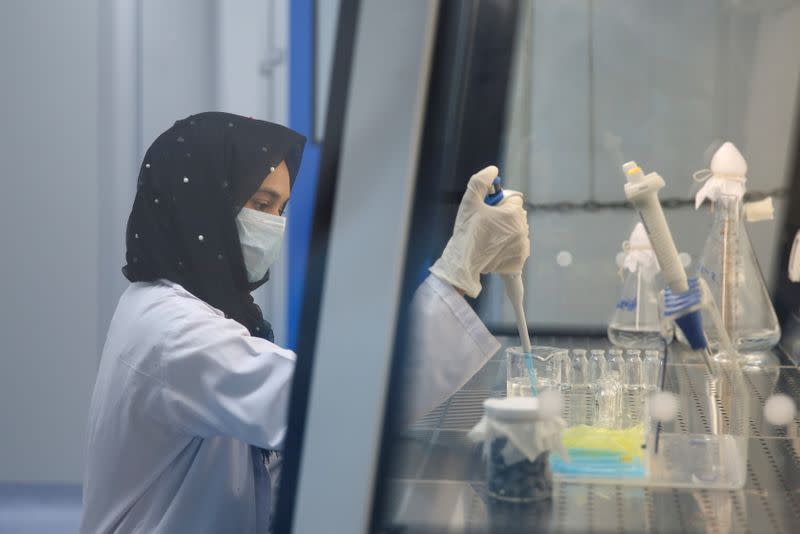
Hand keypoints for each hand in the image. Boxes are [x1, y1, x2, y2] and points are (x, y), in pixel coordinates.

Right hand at [430, 166, 529, 297]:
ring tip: (489, 239)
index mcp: (513, 213)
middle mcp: (522, 230)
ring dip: (508, 233)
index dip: (499, 203)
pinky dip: (509, 250)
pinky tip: (496, 251)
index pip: (513, 199)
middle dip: (505, 217)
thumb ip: (480, 181)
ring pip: (517, 232)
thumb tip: (493, 170)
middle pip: (517, 216)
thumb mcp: (469, 202)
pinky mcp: (518, 262)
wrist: (462, 263)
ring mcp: (522, 247)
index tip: (487, 211)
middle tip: (486, 225)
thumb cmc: (466, 231)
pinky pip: (518, 250)